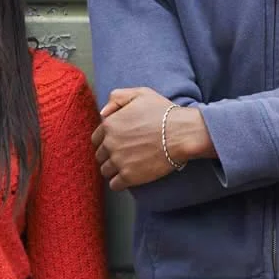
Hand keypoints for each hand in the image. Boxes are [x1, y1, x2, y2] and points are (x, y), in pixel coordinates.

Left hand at [94, 88, 212, 190]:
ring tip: (127, 166)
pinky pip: (114, 184)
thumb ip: (117, 98)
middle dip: (109, 155)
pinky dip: (119, 183)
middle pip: (100, 155)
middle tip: (124, 154)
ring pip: (105, 171)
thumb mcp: (141, 94)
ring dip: (113, 169)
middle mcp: (110, 143)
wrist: (182, 133)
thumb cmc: (164, 113)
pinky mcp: (129, 176)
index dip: (106, 141)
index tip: (117, 143)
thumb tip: (102, 113)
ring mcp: (118, 161)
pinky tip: (130, 176)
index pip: (96, 138)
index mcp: (110, 124)